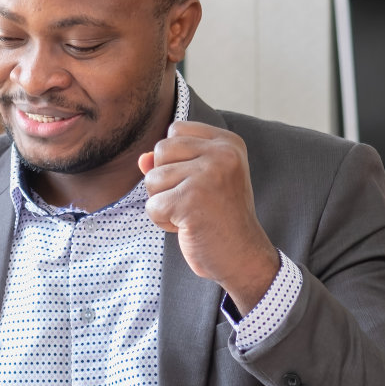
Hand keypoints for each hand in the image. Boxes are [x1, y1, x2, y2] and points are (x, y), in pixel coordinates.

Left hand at [138, 121, 281, 312]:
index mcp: (227, 143)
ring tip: (191, 213)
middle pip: (160, 151)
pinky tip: (187, 226)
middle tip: (192, 200)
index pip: (176, 130)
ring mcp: (208, 176)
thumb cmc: (218, 217)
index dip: (174, 158)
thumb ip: (172, 163)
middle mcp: (222, 154)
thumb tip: (142, 159)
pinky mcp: (191, 201)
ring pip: (152, 179)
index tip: (198, 181)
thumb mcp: (200, 181)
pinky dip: (163, 221)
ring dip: (163, 202)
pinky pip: (152, 206)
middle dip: (165, 180)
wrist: (242, 255)